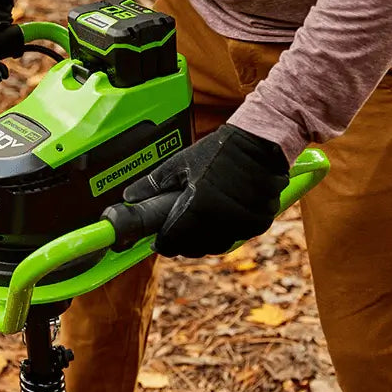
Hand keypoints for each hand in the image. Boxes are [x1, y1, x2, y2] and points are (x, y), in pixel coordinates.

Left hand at [123, 125, 288, 257]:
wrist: (262, 142)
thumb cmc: (219, 150)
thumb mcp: (181, 163)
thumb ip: (154, 183)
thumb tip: (129, 196)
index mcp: (198, 206)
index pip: (173, 240)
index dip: (163, 243)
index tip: (158, 241)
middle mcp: (221, 220)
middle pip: (193, 248)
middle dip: (181, 243)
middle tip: (176, 232)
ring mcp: (242, 224)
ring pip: (215, 246)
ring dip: (203, 241)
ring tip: (198, 224)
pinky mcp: (258, 224)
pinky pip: (236, 237)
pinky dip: (225, 233)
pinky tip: (220, 218)